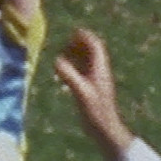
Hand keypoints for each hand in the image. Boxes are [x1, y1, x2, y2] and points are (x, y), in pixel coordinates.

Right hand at [54, 28, 133, 159]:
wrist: (104, 130)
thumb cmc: (96, 112)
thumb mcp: (81, 93)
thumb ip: (70, 76)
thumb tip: (57, 60)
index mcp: (100, 70)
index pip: (96, 47)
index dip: (86, 37)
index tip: (75, 31)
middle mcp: (99, 73)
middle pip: (92, 52)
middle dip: (80, 45)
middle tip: (66, 42)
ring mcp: (96, 81)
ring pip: (87, 63)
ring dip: (77, 56)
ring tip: (63, 53)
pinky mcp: (91, 90)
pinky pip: (83, 73)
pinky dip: (74, 68)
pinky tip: (64, 72)